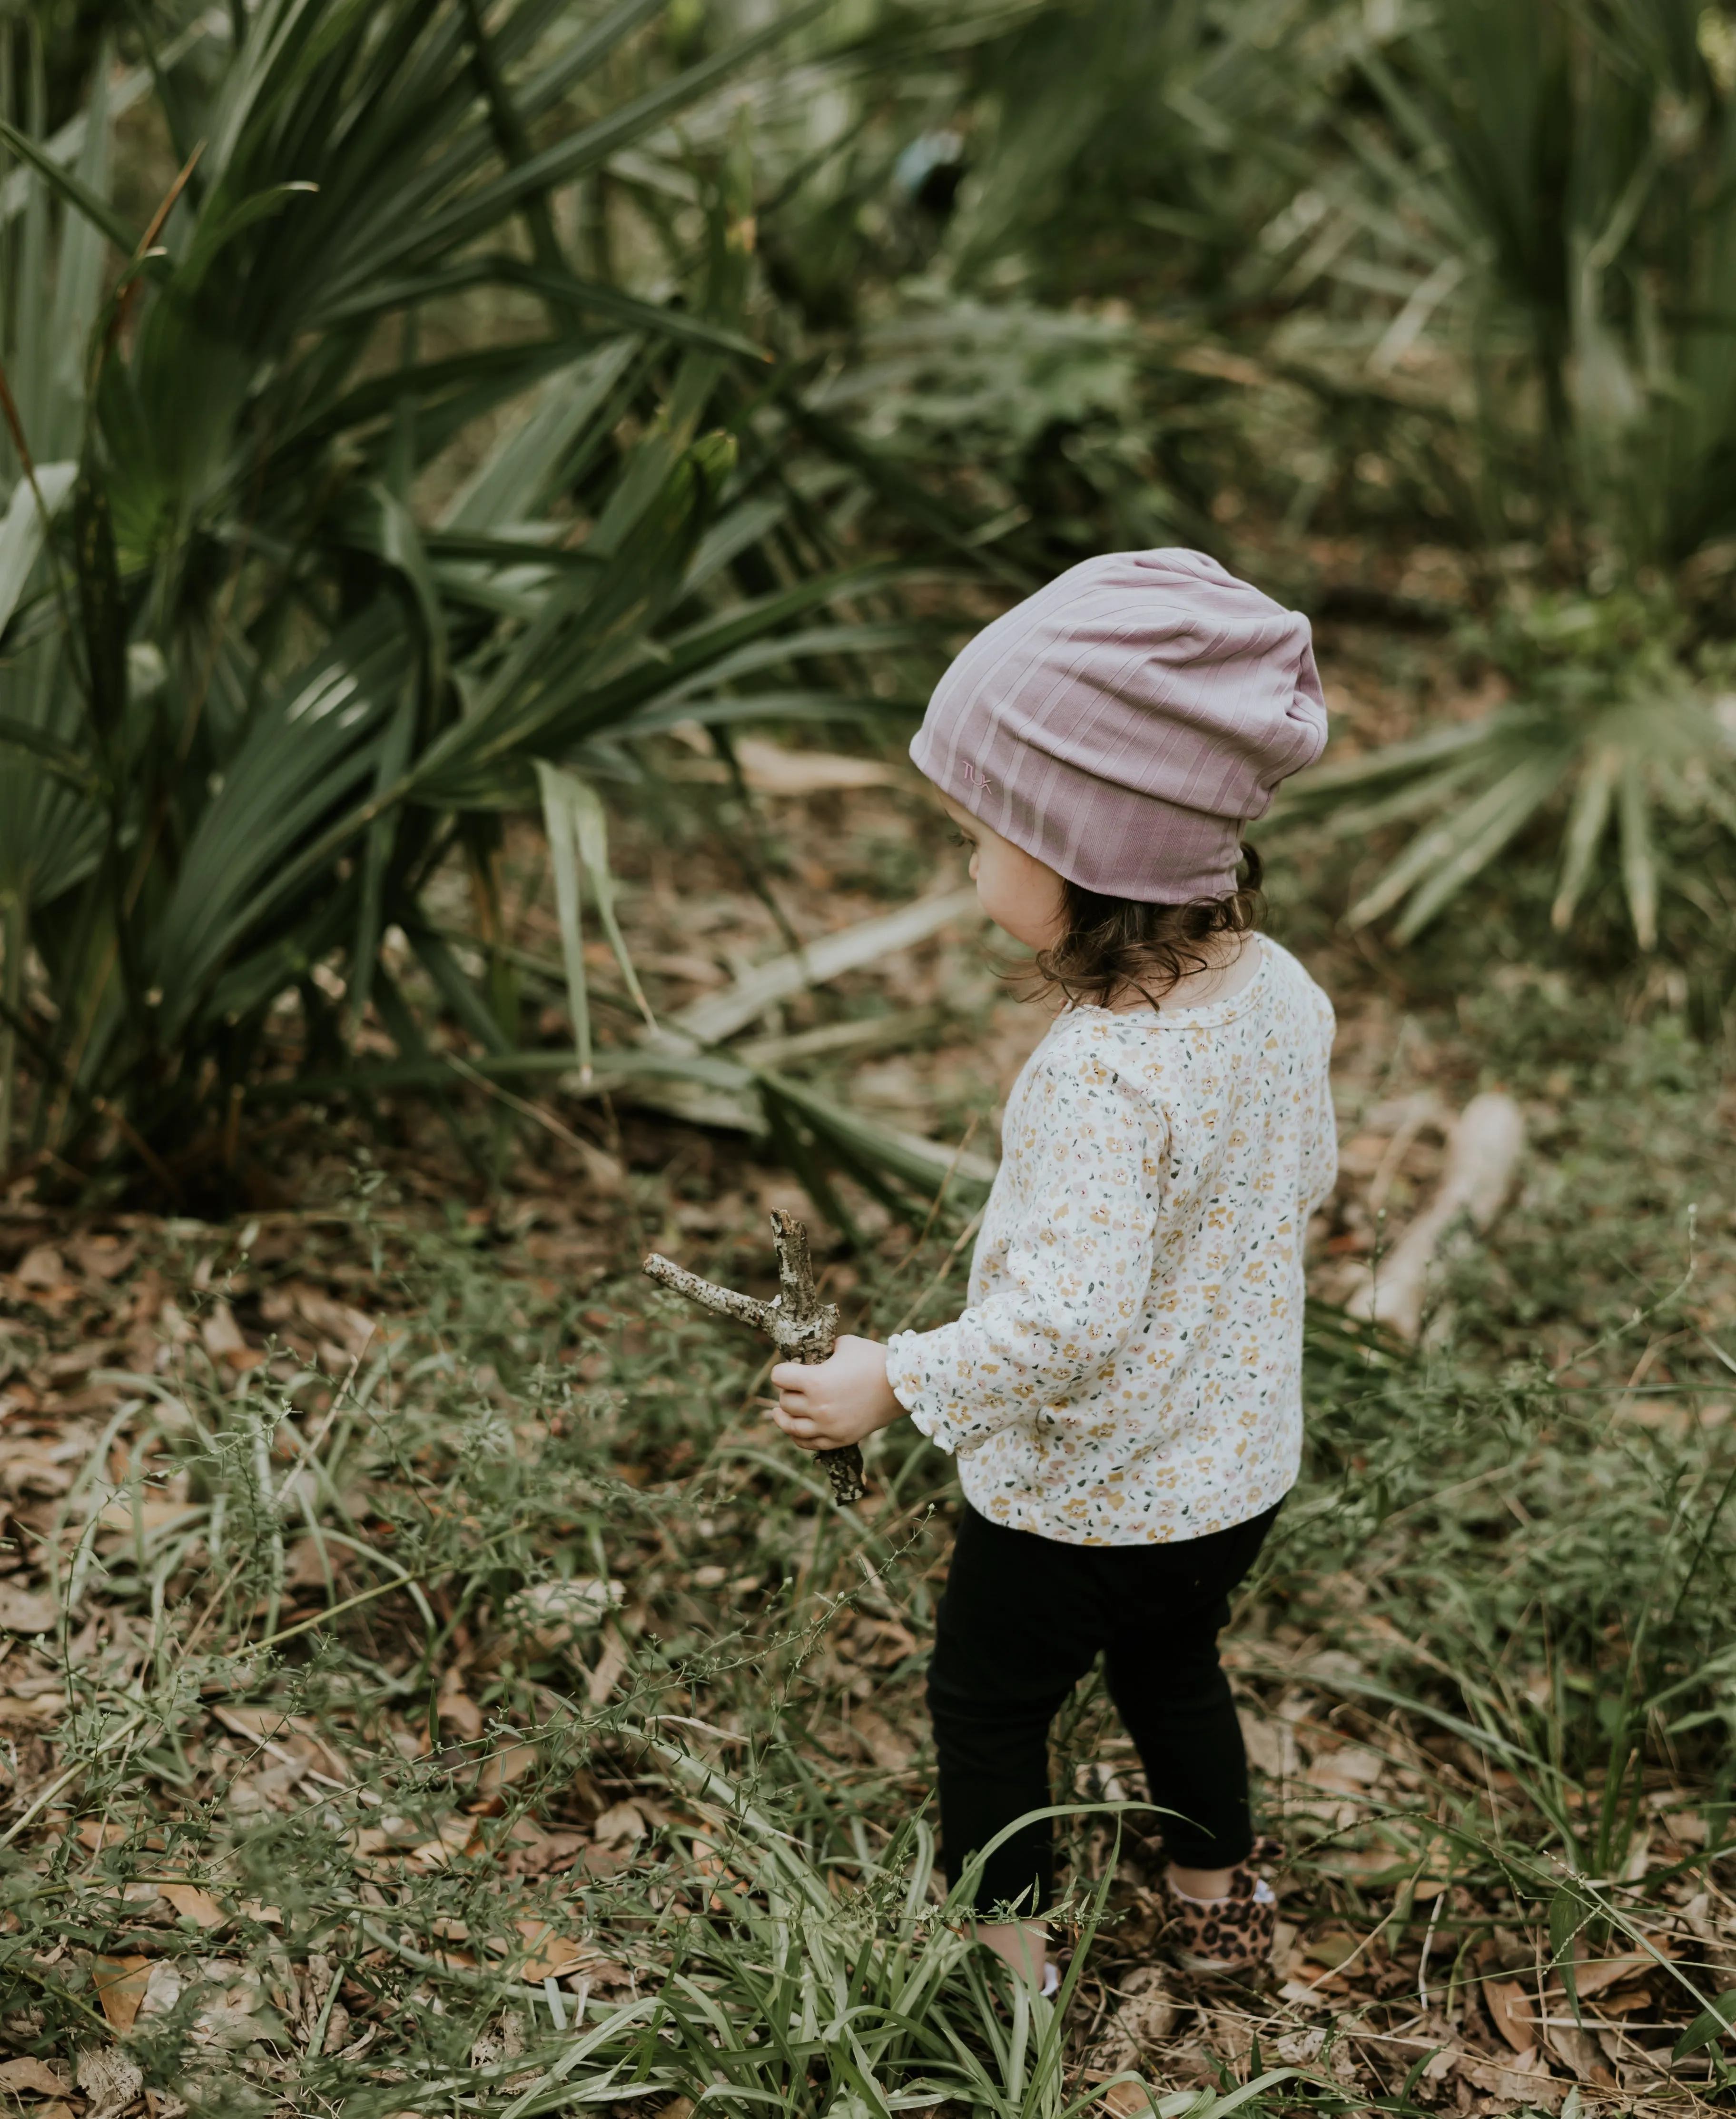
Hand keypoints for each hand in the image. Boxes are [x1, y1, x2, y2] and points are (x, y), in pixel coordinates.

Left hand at [769, 1335, 905, 1453]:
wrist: (902, 1384)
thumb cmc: (873, 1359)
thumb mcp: (843, 1345)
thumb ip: (822, 1351)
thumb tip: (809, 1356)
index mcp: (815, 1381)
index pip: (778, 1377)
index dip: (782, 1371)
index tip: (788, 1369)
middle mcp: (818, 1407)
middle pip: (784, 1401)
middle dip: (788, 1391)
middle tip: (795, 1386)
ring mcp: (828, 1426)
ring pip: (791, 1426)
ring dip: (784, 1417)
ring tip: (780, 1411)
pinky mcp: (839, 1439)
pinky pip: (808, 1443)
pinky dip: (798, 1436)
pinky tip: (796, 1427)